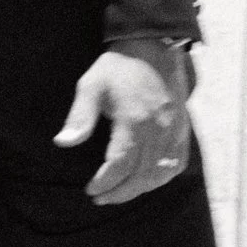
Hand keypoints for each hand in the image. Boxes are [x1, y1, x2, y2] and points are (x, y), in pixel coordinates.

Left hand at [55, 40, 194, 203]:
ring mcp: (174, 131)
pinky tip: (146, 182)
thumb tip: (63, 142)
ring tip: (118, 194)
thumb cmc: (118, 68)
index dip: (105, 181)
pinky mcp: (183, 130)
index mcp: (134, 120)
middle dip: (119, 192)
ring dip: (139, 189)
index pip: (120, 163)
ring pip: (160, 173)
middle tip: (100, 198)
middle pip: (141, 174)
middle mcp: (158, 129)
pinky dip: (162, 178)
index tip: (90, 189)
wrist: (152, 48)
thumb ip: (80, 117)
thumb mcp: (91, 86)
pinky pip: (177, 163)